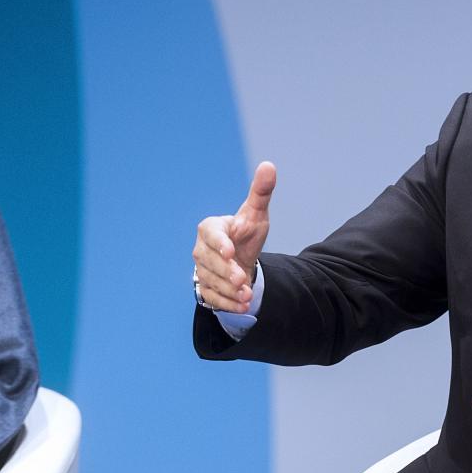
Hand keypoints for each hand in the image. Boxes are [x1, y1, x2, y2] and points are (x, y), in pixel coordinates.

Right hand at [192, 161, 276, 312]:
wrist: (240, 260)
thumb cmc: (246, 233)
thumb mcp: (256, 214)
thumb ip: (261, 192)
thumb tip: (269, 165)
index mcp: (211, 228)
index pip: (211, 234)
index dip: (219, 243)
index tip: (230, 251)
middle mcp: (202, 250)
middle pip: (209, 261)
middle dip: (225, 271)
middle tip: (241, 279)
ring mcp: (202, 270)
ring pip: (211, 282)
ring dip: (228, 291)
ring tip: (247, 295)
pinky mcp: (206, 288)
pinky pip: (212, 298)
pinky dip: (227, 304)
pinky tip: (242, 307)